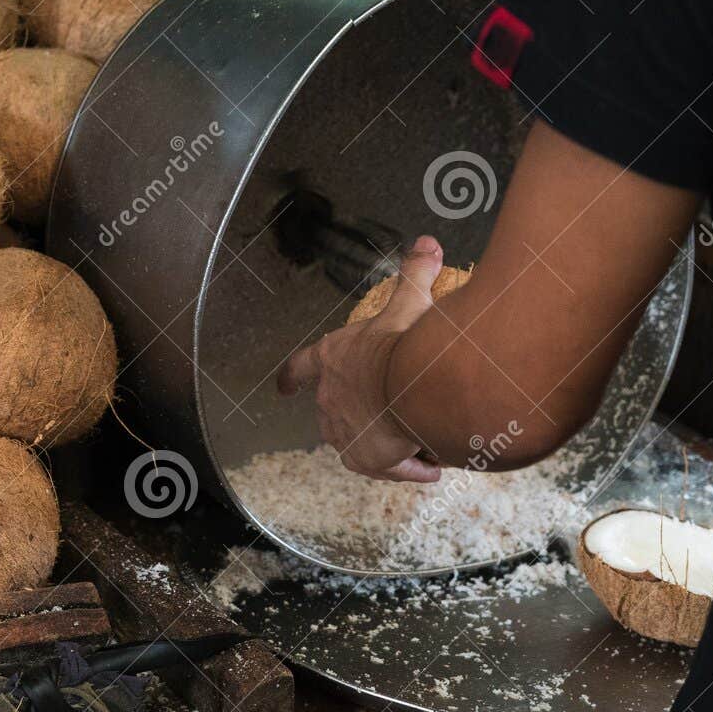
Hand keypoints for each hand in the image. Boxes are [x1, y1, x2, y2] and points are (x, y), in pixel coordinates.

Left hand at [277, 236, 445, 482]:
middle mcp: (329, 399)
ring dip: (388, 440)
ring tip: (417, 436)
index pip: (299, 367)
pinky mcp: (366, 459)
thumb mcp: (408, 304)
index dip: (291, 377)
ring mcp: (344, 432)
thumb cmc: (403, 344)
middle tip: (391, 408)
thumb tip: (426, 245)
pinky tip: (430, 466)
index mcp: (331, 359)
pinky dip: (409, 466)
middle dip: (363, 411)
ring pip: (364, 439)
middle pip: (336, 408)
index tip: (282, 388)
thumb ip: (414, 276)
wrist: (413, 387)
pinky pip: (388, 467)